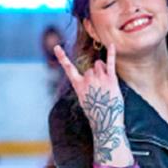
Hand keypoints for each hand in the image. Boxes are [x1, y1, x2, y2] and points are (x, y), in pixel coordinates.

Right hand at [52, 44, 126, 164]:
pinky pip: (110, 63)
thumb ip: (85, 85)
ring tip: (107, 85)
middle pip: (90, 67)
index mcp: (78, 85)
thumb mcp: (84, 99)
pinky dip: (111, 53)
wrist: (106, 122)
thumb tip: (93, 71)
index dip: (62, 57)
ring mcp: (99, 78)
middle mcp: (87, 80)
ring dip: (103, 71)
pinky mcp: (111, 79)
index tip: (56, 47)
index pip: (68, 68)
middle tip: (100, 90)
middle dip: (95, 74)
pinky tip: (111, 44)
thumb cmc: (96, 112)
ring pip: (99, 64)